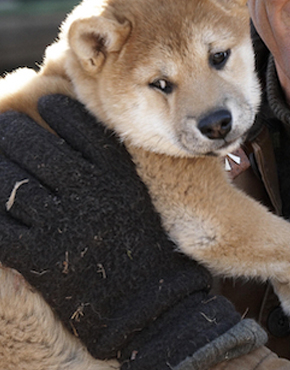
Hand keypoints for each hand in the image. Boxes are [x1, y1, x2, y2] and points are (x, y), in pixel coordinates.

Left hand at [0, 94, 261, 367]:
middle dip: (14, 132)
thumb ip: (127, 166)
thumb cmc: (155, 249)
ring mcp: (58, 221)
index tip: (47, 104)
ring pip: (9, 180)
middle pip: (33, 144)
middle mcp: (86, 189)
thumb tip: (107, 136)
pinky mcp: (37, 254)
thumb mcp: (149, 196)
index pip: (75, 124)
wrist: (152, 305)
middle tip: (8, 127)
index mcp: (116, 171)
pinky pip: (0, 224)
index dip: (55, 109)